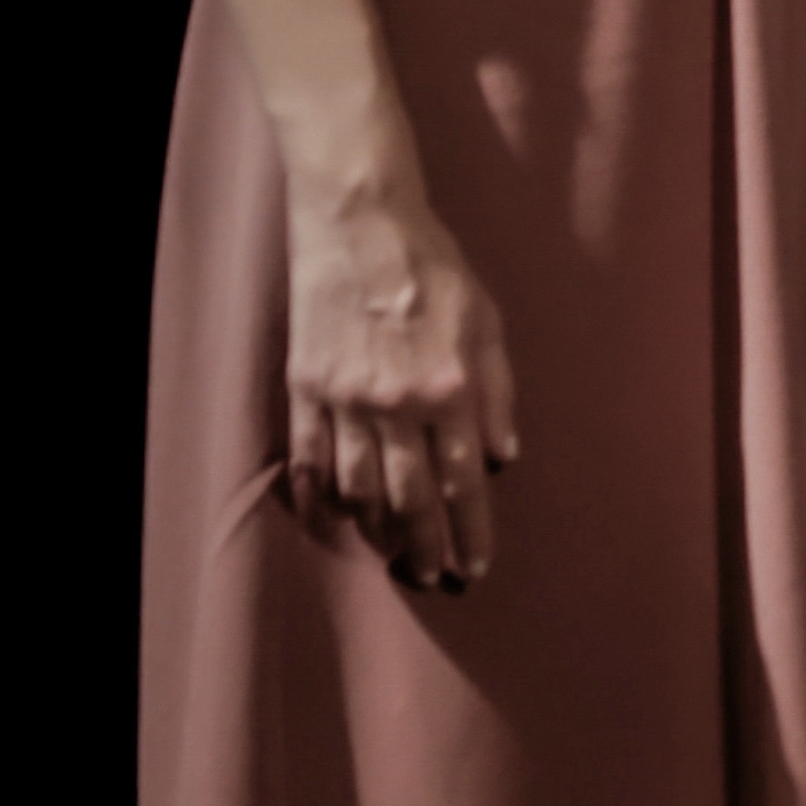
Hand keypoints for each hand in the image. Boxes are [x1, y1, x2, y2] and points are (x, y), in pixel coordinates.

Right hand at [280, 181, 519, 591]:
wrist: (360, 227)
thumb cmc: (437, 269)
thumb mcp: (490, 324)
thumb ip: (499, 394)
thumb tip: (501, 459)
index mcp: (449, 390)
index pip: (463, 481)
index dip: (470, 530)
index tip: (476, 565)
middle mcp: (396, 405)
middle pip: (411, 498)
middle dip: (426, 546)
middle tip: (435, 578)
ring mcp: (344, 402)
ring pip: (359, 490)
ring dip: (378, 533)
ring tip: (395, 559)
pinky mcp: (305, 392)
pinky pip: (309, 461)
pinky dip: (319, 500)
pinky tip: (332, 526)